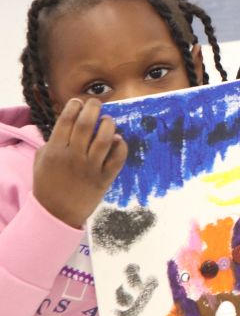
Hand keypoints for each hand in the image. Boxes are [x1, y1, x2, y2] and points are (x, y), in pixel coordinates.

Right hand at [32, 98, 127, 228]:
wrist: (56, 214)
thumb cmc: (48, 184)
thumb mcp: (42, 160)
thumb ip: (53, 141)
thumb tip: (68, 122)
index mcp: (55, 151)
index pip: (66, 121)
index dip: (74, 107)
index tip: (79, 101)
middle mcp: (73, 157)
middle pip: (85, 125)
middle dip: (92, 109)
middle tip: (96, 103)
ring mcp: (90, 168)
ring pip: (104, 139)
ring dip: (108, 125)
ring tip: (108, 120)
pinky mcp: (104, 179)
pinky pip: (117, 158)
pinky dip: (121, 146)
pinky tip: (118, 140)